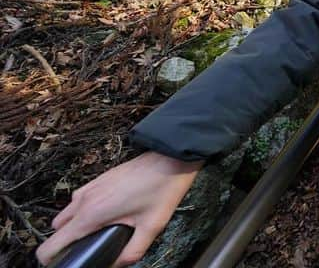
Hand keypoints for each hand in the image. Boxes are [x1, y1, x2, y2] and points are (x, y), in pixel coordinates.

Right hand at [36, 151, 202, 266]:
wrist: (170, 158)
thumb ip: (132, 252)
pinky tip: (106, 216)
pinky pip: (79, 201)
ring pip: (66, 214)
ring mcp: (89, 188)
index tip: (67, 263)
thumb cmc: (162, 190)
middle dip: (65, 244)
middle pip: (57, 231)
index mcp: (90, 215)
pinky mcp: (98, 180)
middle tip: (88, 250)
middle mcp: (83, 200)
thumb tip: (117, 264)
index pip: (51, 245)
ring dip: (74, 227)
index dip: (52, 260)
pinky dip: (82, 212)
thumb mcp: (151, 227)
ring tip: (97, 234)